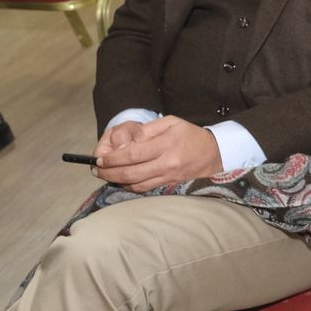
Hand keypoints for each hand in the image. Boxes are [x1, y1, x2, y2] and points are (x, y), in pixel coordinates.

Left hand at [93, 116, 221, 192]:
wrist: (214, 153)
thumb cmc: (189, 134)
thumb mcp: (170, 122)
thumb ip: (147, 130)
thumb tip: (126, 141)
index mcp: (166, 145)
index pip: (133, 154)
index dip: (113, 158)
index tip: (101, 158)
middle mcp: (167, 163)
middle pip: (131, 172)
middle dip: (109, 172)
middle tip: (97, 169)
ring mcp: (168, 176)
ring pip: (136, 184)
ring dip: (116, 181)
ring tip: (105, 175)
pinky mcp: (168, 185)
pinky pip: (144, 188)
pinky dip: (129, 186)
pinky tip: (121, 180)